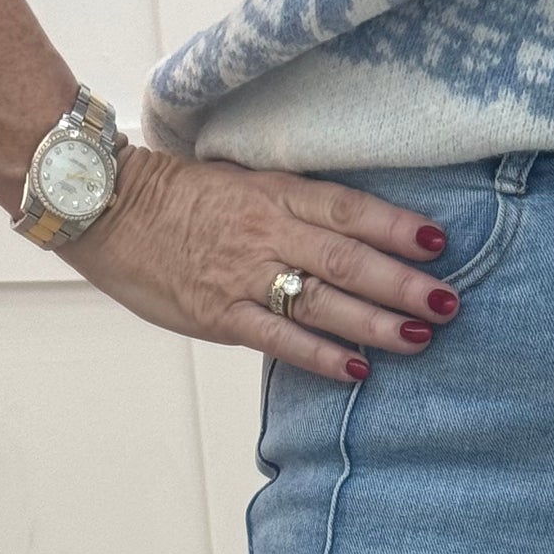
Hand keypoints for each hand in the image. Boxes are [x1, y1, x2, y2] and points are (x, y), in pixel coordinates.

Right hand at [60, 141, 461, 382]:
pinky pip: (278, 337)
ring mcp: (243, 274)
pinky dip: (319, 355)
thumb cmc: (177, 198)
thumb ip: (291, 206)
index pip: (346, 208)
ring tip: (421, 335)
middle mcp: (266, 232)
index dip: (394, 225)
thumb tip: (348, 233)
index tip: (438, 242)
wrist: (105, 207)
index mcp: (273, 193)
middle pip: (346, 257)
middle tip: (447, 300)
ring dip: (376, 321)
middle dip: (401, 280)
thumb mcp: (240, 183)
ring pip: (321, 298)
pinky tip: (356, 370)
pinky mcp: (219, 313)